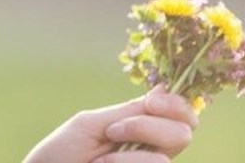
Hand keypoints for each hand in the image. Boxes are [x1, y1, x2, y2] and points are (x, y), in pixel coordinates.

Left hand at [23, 85, 198, 162]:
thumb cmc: (61, 153)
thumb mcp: (93, 124)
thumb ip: (129, 111)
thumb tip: (164, 89)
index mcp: (140, 129)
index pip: (181, 114)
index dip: (176, 104)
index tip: (152, 102)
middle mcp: (150, 151)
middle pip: (183, 133)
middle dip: (147, 127)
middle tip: (112, 131)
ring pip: (164, 157)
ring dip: (127, 153)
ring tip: (98, 159)